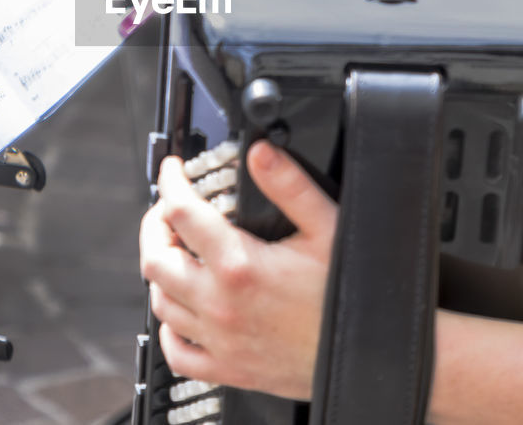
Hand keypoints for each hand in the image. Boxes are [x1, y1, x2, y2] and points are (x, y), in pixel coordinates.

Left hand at [139, 140, 337, 399]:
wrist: (368, 356)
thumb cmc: (349, 296)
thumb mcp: (327, 228)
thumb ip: (290, 186)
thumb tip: (260, 153)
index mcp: (239, 265)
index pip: (181, 213)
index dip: (170, 182)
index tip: (172, 170)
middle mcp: (219, 304)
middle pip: (155, 259)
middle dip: (154, 226)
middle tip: (168, 210)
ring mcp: (219, 340)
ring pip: (160, 302)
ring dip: (161, 271)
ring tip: (177, 252)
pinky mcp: (227, 368)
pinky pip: (177, 352)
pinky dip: (169, 328)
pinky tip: (182, 311)